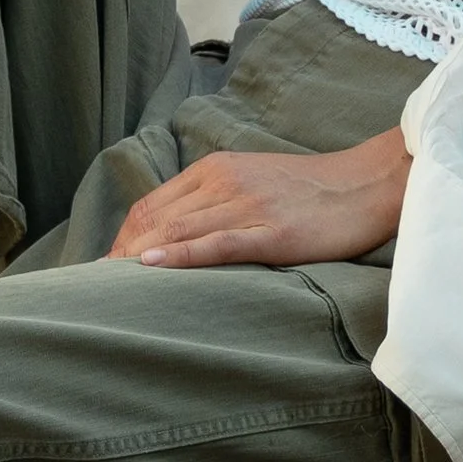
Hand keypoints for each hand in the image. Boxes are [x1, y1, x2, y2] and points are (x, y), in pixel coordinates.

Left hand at [111, 127, 413, 269]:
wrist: (369, 183)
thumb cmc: (314, 192)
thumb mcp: (255, 184)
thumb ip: (217, 201)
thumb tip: (178, 235)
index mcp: (216, 171)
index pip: (152, 206)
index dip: (122, 239)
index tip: (104, 271)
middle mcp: (224, 182)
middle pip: (155, 218)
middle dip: (119, 254)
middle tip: (93, 290)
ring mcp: (247, 205)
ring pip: (178, 230)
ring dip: (137, 259)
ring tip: (106, 288)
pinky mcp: (272, 231)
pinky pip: (217, 243)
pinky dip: (181, 254)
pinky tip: (153, 266)